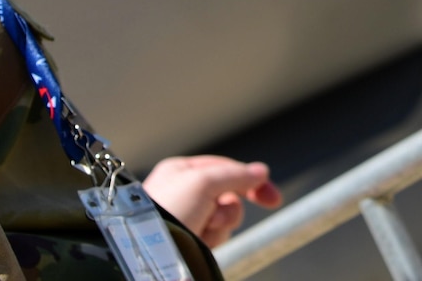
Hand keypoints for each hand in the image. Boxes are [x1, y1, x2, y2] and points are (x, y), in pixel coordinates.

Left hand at [142, 155, 282, 247]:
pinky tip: (199, 241)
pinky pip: (215, 236)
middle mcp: (184, 192)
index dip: (251, 181)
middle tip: (215, 218)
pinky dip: (212, 238)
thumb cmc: (168, 210)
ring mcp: (187, 218)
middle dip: (228, 210)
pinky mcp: (190, 240)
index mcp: (181, 171)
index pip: (226, 169)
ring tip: (201, 230)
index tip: (273, 198)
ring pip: (224, 218)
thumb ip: (235, 175)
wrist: (148, 251)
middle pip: (227, 196)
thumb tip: (261, 171)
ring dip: (220, 225)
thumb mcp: (203, 182)